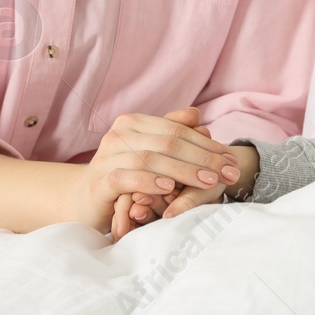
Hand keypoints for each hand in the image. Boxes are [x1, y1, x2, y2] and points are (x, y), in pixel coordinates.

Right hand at [84, 107, 239, 235]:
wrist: (83, 199)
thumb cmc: (123, 175)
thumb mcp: (147, 152)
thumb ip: (169, 133)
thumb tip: (197, 115)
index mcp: (133, 123)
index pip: (177, 130)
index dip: (207, 145)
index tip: (231, 160)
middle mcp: (119, 134)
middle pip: (169, 143)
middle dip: (203, 158)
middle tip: (229, 173)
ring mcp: (108, 156)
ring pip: (152, 159)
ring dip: (185, 170)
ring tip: (209, 181)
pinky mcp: (101, 181)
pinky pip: (128, 178)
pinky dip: (150, 181)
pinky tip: (169, 187)